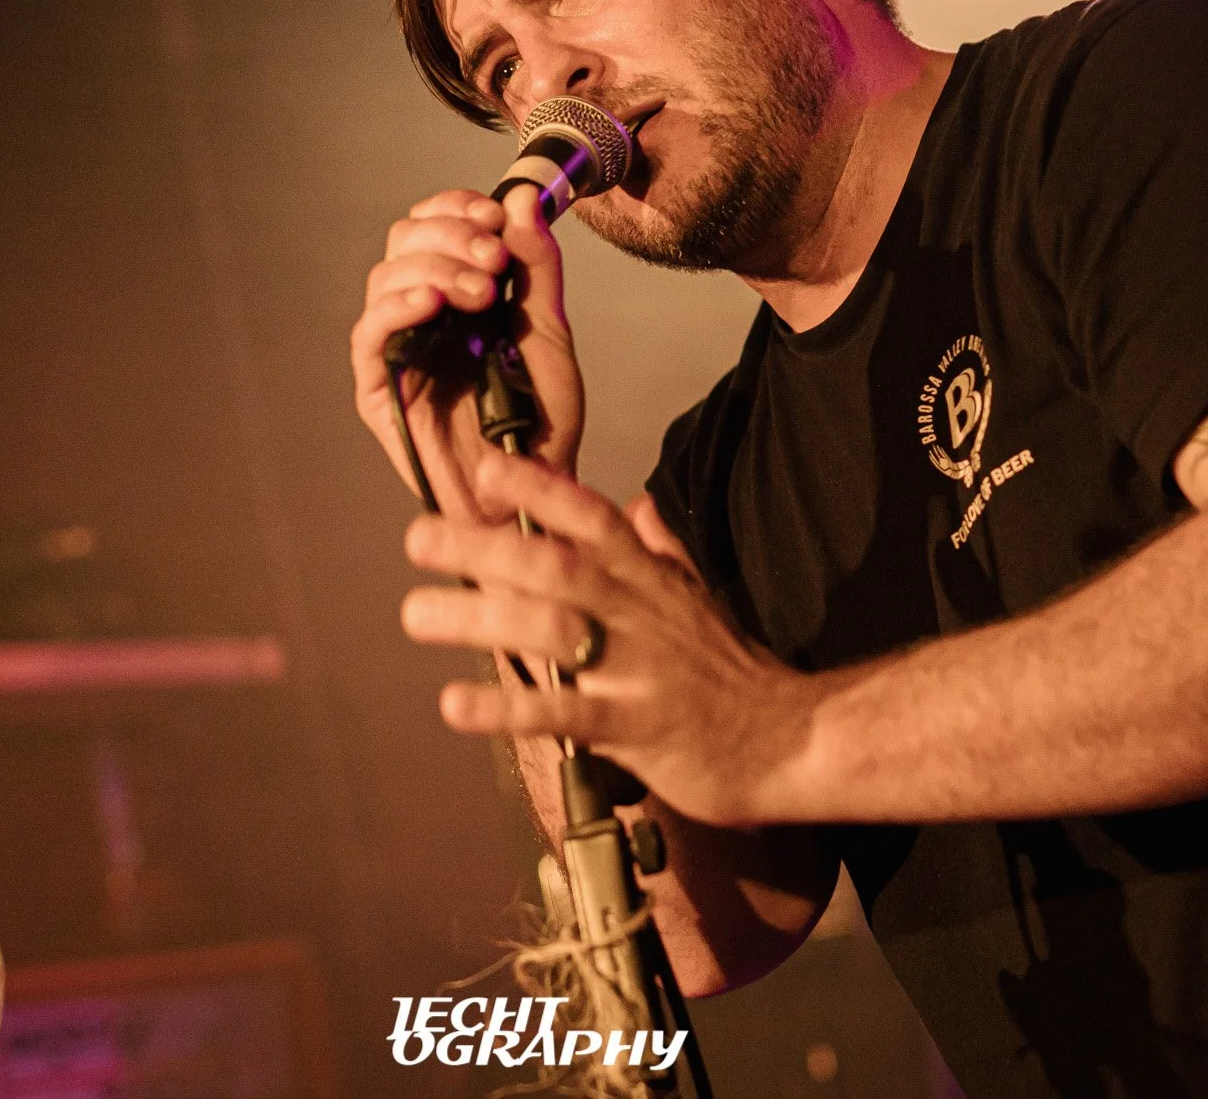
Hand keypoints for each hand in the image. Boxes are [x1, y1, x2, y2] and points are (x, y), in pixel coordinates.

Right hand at [351, 187, 584, 520]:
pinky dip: (397, 306)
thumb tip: (524, 198)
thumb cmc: (539, 421)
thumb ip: (535, 267)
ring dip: (436, 269)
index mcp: (456, 291)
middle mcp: (420, 312)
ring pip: (386, 277)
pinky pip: (369, 334)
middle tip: (493, 261)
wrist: (532, 485)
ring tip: (480, 295)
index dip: (457, 208)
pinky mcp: (376, 387)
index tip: (494, 217)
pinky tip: (432, 303)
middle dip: (452, 236)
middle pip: (404, 240)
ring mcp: (396, 347)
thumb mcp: (548, 332)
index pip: (433, 224)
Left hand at [399, 450, 817, 826]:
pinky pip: (564, 714)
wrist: (792, 740)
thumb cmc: (733, 672)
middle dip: (484, 545)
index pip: (592, 518)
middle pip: (554, 565)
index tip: (483, 467)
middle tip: (419, 537)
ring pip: (551, 631)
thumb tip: (640, 506)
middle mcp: (638, 612)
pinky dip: (508, 707)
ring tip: (415, 615)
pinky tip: (457, 703)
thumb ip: (661, 551)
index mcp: (649, 579)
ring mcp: (636, 669)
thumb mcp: (699, 598)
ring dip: (478, 620)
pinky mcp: (637, 728)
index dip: (538, 488)